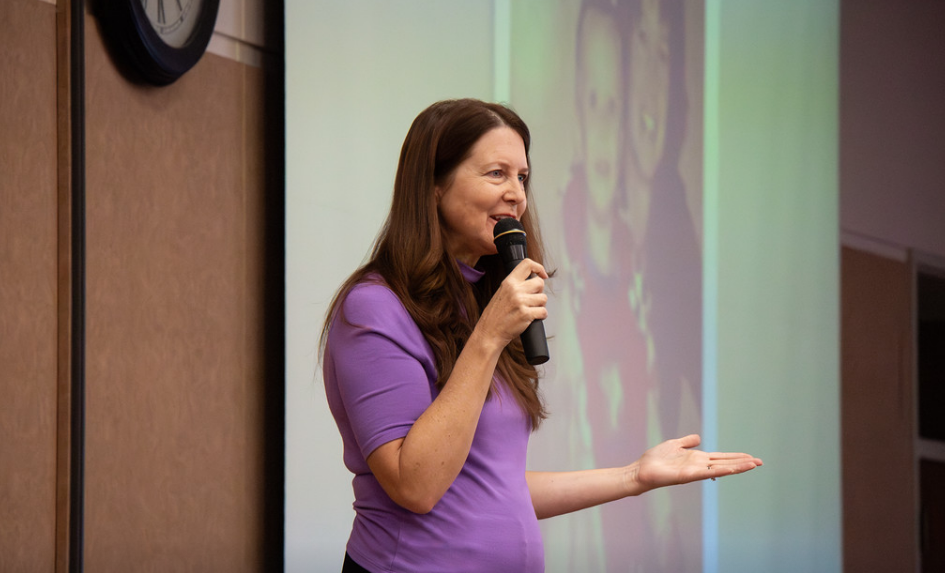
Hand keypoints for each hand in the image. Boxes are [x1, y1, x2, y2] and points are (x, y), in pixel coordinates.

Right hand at [477, 258, 547, 346]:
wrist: (489, 333)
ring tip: (530, 310)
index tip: (543, 275)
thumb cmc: (495, 316)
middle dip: (539, 292)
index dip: (539, 268)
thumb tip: (532, 281)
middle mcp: (515, 290)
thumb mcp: (501, 293)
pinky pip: (543, 312)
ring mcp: (521, 302)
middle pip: (540, 283)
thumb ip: (515, 285)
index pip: (527, 264)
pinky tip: (532, 318)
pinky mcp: (526, 314)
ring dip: (540, 305)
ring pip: (544, 298)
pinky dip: (541, 316)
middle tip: (532, 299)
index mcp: (509, 282)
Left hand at [635, 434, 761, 490]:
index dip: (736, 457)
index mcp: (697, 459)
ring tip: (754, 464)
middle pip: (726, 463)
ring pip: (722, 468)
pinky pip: (709, 472)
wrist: (641, 471)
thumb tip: (698, 438)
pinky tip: (733, 469)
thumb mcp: (673, 445)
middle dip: (743, 463)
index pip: (721, 457)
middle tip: (760, 462)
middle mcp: (699, 466)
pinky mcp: (689, 475)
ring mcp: (696, 471)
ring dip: (738, 467)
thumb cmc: (655, 460)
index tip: (751, 457)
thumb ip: (687, 442)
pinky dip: (722, 470)